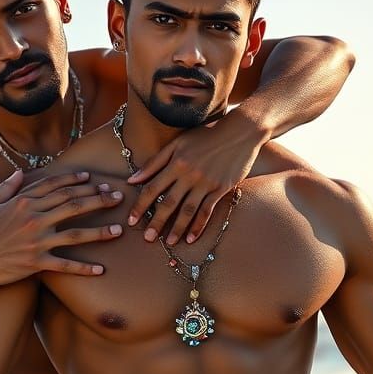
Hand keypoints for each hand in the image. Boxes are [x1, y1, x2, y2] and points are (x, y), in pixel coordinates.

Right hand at [0, 170, 122, 284]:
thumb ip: (6, 187)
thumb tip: (20, 172)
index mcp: (23, 202)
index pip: (56, 187)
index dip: (77, 181)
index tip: (94, 178)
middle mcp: (34, 218)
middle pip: (73, 205)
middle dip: (98, 199)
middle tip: (118, 197)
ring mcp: (37, 241)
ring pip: (76, 233)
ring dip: (100, 231)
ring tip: (119, 230)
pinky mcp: (37, 263)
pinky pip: (65, 265)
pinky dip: (83, 268)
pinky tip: (101, 269)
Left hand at [127, 111, 262, 244]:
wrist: (241, 131)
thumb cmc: (207, 135)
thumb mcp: (178, 143)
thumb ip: (155, 162)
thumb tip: (132, 180)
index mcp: (176, 162)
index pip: (152, 188)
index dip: (140, 206)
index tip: (131, 221)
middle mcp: (189, 174)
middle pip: (168, 202)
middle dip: (156, 222)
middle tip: (148, 239)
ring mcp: (206, 182)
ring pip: (187, 210)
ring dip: (177, 228)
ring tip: (169, 243)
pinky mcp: (221, 188)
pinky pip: (207, 211)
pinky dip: (198, 226)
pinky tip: (191, 239)